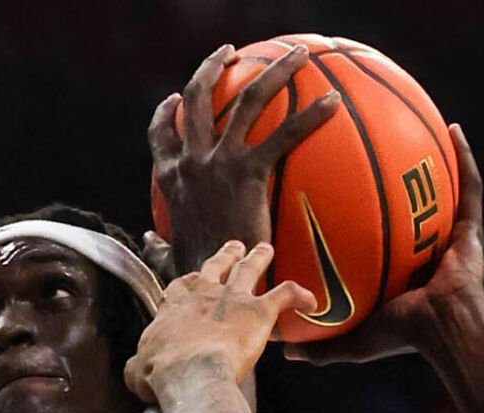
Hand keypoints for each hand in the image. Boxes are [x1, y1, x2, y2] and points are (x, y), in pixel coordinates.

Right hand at [124, 240, 314, 403]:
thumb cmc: (161, 373)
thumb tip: (136, 369)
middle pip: (216, 266)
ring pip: (250, 269)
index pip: (183, 285)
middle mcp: (205, 294)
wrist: (190, 372)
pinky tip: (312, 300)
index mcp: (175, 306)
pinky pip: (286, 294)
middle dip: (226, 255)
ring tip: (267, 249)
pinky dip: (301, 295)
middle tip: (234, 247)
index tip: (195, 279)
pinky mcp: (260, 311)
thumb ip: (138, 364)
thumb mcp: (137, 369)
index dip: (191, 282)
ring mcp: (233, 299)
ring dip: (259, 258)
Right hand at [149, 42, 340, 275]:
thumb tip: (149, 240)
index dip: (166, 114)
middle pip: (197, 98)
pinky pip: (285, 134)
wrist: (211, 288)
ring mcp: (219, 162)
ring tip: (296, 55)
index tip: (174, 98)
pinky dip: (312, 115)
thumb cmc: (195, 280)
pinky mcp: (248, 171)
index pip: (161, 136)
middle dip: (211, 68)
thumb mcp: (170, 261)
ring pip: (245, 98)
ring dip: (273, 70)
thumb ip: (159, 248)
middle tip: (228, 53)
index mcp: (172, 181)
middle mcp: (192, 161)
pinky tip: (335, 101)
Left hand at [284, 124, 483, 365]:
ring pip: (441, 185)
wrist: (446, 332)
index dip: (363, 211)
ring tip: (416, 118)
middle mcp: (425, 244)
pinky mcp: (470, 227)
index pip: (378, 232)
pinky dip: (464, 157)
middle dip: (395, 173)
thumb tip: (283, 351)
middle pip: (407, 200)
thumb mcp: (350, 336)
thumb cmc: (401, 336)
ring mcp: (450, 234)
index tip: (338, 188)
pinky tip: (453, 130)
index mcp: (399, 266)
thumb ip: (319, 343)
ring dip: (431, 154)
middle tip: (370, 143)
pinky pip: (469, 185)